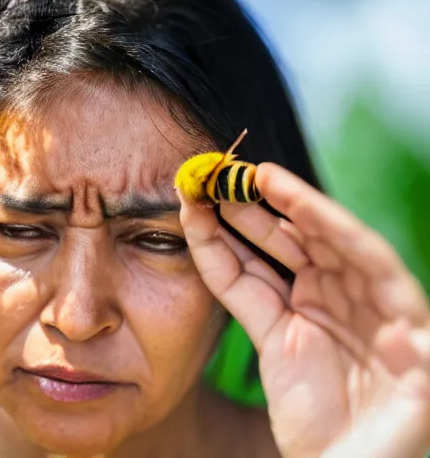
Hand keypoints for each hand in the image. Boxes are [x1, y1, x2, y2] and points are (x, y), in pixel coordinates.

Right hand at [178, 162, 429, 457]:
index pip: (352, 243)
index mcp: (392, 307)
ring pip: (268, 256)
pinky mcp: (275, 330)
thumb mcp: (414, 415)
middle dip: (266, 206)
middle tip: (230, 177)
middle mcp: (347, 298)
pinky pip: (243, 289)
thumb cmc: (382, 449)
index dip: (311, 208)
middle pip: (305, 239)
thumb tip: (413, 332)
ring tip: (206, 196)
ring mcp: (308, 310)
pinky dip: (218, 262)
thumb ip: (418, 372)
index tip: (272, 180)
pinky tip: (199, 234)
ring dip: (236, 226)